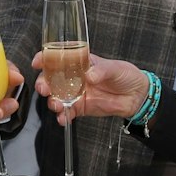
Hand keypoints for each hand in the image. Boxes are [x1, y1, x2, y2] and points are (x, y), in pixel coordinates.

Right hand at [31, 53, 147, 123]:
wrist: (137, 96)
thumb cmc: (126, 76)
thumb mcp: (115, 68)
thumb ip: (101, 71)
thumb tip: (89, 76)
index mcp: (80, 62)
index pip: (58, 57)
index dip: (45, 58)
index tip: (38, 62)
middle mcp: (74, 77)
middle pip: (51, 79)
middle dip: (43, 83)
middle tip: (44, 88)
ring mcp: (76, 93)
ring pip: (56, 96)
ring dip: (52, 101)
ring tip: (55, 105)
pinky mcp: (80, 107)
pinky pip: (67, 112)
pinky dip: (62, 116)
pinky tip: (63, 118)